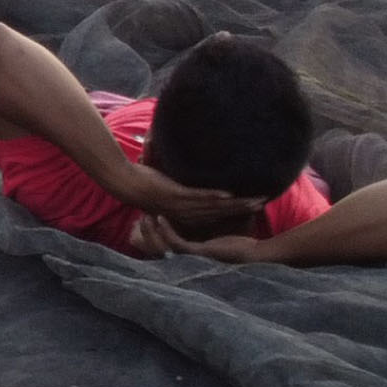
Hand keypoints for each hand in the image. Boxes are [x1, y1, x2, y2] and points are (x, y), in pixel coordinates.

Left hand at [104, 159, 256, 227]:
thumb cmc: (143, 182)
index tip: (251, 206)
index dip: (234, 212)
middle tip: (261, 204)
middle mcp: (185, 212)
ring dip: (235, 203)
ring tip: (254, 200)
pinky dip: (213, 196)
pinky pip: (198, 196)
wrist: (124, 181)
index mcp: (184, 213)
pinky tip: (229, 195)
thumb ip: (181, 184)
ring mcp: (180, 205)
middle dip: (242, 209)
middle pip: (220, 212)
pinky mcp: (175, 195)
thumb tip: (193, 171)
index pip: (215, 215)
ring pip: (214, 206)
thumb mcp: (166, 186)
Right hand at [133, 213, 267, 261]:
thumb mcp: (219, 236)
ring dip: (152, 232)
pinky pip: (175, 242)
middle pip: (157, 250)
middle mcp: (189, 259)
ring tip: (145, 216)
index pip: (165, 248)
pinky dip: (166, 230)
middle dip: (145, 235)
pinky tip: (159, 218)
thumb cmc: (242, 245)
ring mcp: (193, 257)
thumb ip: (208, 230)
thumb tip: (202, 214)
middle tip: (138, 219)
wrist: (258, 254)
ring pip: (162, 246)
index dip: (152, 237)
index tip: (145, 221)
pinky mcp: (199, 252)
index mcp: (192, 255)